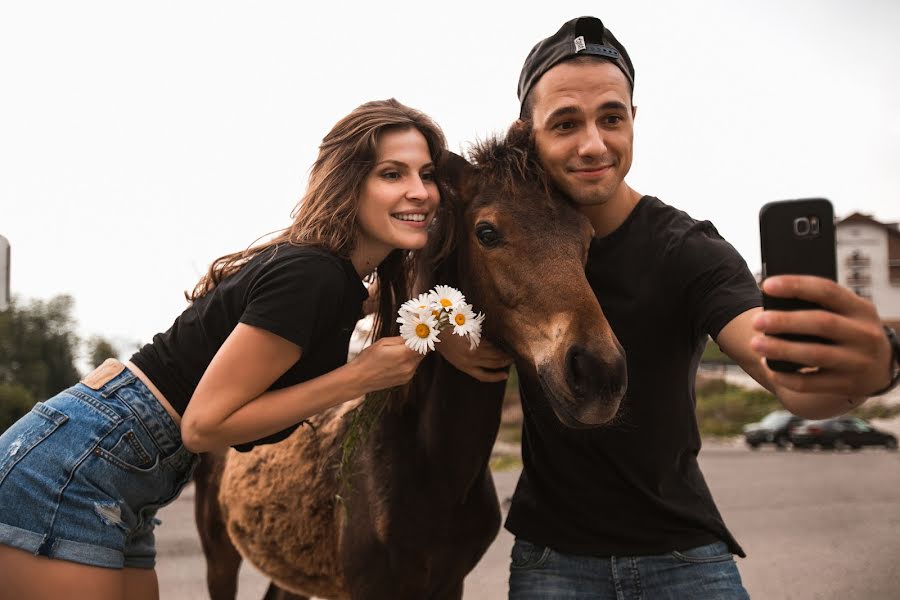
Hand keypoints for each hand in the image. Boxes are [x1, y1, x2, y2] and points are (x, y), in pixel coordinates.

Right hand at [348, 336, 425, 393]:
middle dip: (419, 344)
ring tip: (401, 349)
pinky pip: (413, 367)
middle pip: (423, 352)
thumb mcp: (383, 343)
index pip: (425, 345)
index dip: (424, 337)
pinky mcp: (405, 379)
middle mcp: (409, 366)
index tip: (422, 332)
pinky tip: (398, 359)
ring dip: (414, 353)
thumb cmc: (367, 360)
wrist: (359, 379)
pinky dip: (409, 361)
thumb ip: (400, 339)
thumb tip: (412, 335)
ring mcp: (408, 374)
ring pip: (418, 360)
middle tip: (412, 338)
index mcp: (404, 355)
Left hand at [435, 330, 512, 382]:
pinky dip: (498, 344)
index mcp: (462, 366)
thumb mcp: (453, 353)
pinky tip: (504, 342)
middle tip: (514, 359)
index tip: (505, 375)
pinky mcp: (475, 342)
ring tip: (512, 352)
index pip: (482, 376)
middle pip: (492, 364)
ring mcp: (472, 351)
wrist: (435, 326)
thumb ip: (467, 357)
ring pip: (494, 355)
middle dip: (504, 362)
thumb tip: (484, 355)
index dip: (495, 377)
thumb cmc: (443, 337)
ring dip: (504, 354)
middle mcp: (469, 361)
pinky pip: (490, 345)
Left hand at [750, 275, 892, 396]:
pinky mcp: (848, 385)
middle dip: (785, 321)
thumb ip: (820, 307)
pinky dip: (787, 377)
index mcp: (861, 309)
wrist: (880, 366)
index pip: (828, 290)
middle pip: (822, 322)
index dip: (796, 286)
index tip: (767, 285)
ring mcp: (858, 362)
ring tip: (756, 344)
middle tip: (757, 321)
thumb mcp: (846, 314)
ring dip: (782, 349)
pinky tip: (769, 368)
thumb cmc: (848, 331)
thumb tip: (774, 307)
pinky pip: (812, 383)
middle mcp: (865, 334)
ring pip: (816, 354)